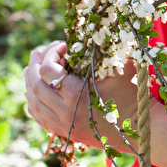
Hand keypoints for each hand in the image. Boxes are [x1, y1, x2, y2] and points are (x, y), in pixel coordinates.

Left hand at [24, 40, 138, 150]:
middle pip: (36, 86)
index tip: (64, 46)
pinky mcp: (66, 132)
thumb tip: (93, 34)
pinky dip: (33, 103)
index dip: (51, 54)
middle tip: (36, 52)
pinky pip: (40, 118)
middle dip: (34, 65)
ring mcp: (63, 124)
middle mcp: (65, 111)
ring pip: (34, 103)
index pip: (48, 70)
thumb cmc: (131, 94)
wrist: (137, 128)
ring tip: (29, 69)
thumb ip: (103, 53)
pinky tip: (32, 93)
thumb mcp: (119, 68)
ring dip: (29, 83)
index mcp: (76, 94)